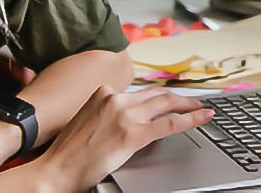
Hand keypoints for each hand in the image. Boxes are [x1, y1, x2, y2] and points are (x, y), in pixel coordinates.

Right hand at [32, 86, 211, 190]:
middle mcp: (116, 99)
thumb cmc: (69, 151)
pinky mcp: (134, 134)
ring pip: (167, 104)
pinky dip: (191, 119)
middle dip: (179, 97)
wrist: (58, 167)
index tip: (169, 99)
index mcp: (103, 94)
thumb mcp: (88, 121)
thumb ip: (109, 114)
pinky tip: (202, 118)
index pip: (140, 92)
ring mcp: (126, 115)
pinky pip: (170, 123)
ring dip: (188, 105)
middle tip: (194, 102)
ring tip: (200, 109)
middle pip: (157, 94)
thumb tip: (127, 120)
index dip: (159, 96)